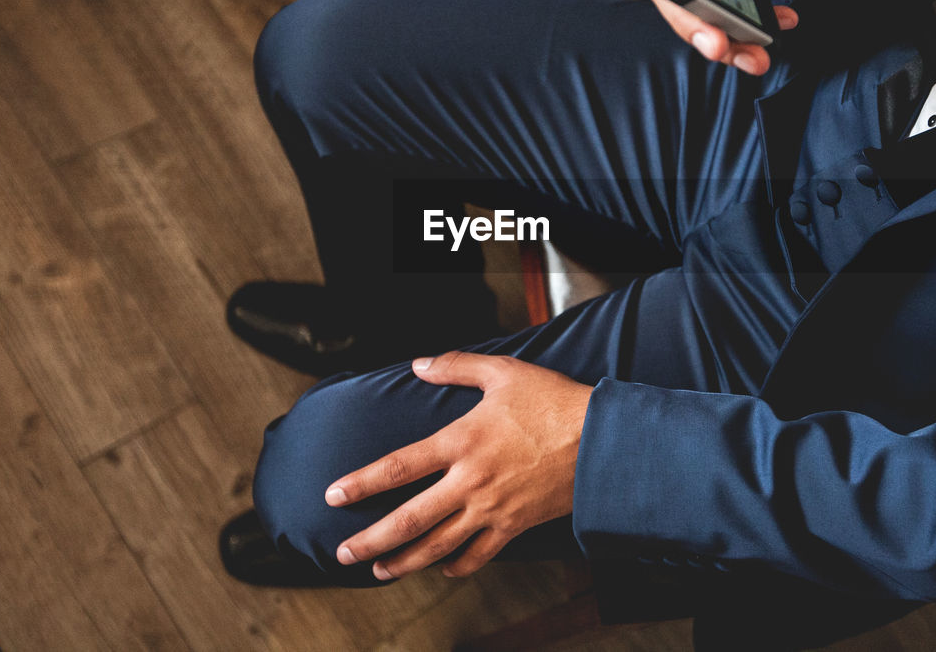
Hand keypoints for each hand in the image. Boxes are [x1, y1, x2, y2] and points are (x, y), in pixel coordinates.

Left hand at [326, 352, 592, 579]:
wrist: (602, 440)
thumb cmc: (553, 401)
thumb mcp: (504, 372)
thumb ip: (456, 366)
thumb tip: (419, 364)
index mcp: (461, 441)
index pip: (399, 467)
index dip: (362, 483)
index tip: (333, 496)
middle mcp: (470, 482)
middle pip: (409, 520)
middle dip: (370, 540)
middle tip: (341, 553)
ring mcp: (492, 509)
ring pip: (438, 546)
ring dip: (403, 562)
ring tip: (378, 570)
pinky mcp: (515, 526)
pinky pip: (479, 555)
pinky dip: (457, 567)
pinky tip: (442, 569)